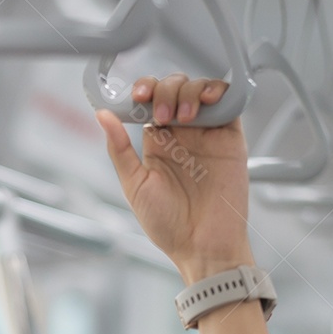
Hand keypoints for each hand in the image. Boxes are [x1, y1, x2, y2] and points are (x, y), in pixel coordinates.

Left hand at [95, 74, 255, 282]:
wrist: (202, 245)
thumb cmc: (168, 225)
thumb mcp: (134, 186)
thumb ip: (119, 149)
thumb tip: (102, 115)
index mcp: (158, 144)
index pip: (150, 101)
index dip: (144, 90)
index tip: (137, 98)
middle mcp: (182, 135)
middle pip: (174, 88)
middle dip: (165, 90)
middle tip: (162, 115)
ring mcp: (207, 134)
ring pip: (199, 88)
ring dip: (188, 91)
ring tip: (183, 116)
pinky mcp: (230, 138)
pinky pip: (228, 101)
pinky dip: (217, 91)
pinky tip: (205, 102)